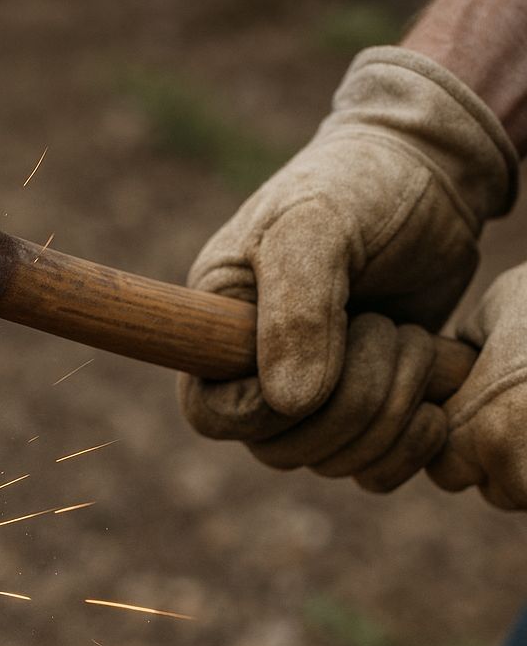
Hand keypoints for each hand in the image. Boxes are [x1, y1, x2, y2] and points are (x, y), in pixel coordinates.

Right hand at [181, 46, 515, 485]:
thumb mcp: (316, 225)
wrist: (432, 175)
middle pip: (280, 448)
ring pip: (333, 461)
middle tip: (387, 327)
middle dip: (351, 399)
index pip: (211, 414)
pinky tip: (434, 396)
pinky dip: (411, 444)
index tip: (312, 360)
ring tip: (414, 340)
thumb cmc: (358, 185)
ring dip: (390, 409)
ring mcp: (313, 396)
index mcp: (217, 329)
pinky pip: (374, 470)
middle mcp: (257, 373)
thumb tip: (289, 404)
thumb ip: (296, 309)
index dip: (260, 410)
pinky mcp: (367, 410)